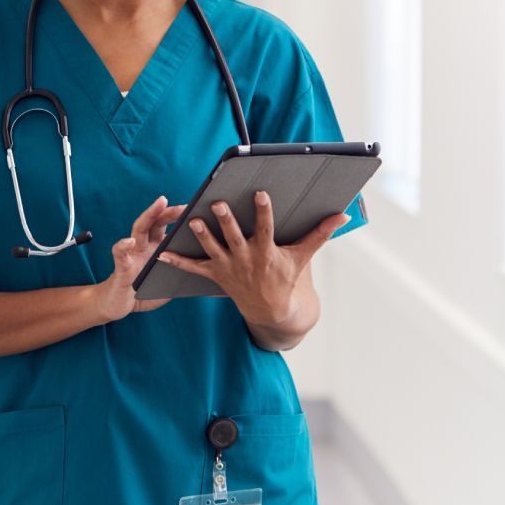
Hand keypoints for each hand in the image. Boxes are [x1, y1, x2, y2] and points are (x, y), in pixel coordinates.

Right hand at [94, 196, 186, 321]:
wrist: (121, 305)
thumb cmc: (146, 290)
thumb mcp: (169, 280)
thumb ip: (183, 270)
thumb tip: (210, 269)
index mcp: (156, 247)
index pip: (167, 226)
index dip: (180, 216)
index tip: (197, 209)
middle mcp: (144, 245)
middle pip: (155, 222)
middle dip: (168, 211)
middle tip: (184, 206)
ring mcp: (132, 253)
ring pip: (139, 229)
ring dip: (149, 215)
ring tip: (160, 204)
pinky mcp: (121, 267)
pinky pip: (120, 254)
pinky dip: (123, 246)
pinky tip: (129, 242)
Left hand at [156, 190, 349, 327]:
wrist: (272, 310)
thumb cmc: (286, 277)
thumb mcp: (303, 256)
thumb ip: (320, 234)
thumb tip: (343, 215)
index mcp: (267, 251)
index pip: (266, 227)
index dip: (263, 211)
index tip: (260, 193)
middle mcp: (246, 258)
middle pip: (234, 236)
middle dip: (226, 221)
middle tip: (218, 204)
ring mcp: (229, 267)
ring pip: (213, 249)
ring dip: (202, 236)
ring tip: (192, 220)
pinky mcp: (215, 274)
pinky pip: (193, 269)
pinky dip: (178, 262)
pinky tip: (162, 254)